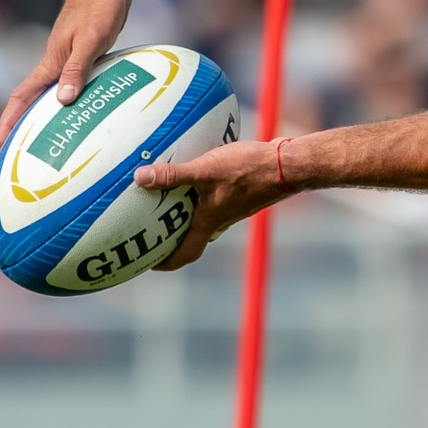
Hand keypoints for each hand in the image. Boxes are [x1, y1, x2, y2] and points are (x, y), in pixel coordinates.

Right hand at [0, 0, 132, 152]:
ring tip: (47, 137)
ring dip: (45, 112)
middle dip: (21, 125)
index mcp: (52, 61)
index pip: (22, 98)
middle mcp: (55, 60)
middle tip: (16, 152)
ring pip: (51, 89)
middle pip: (32, 98)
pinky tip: (81, 105)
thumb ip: (78, 69)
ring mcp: (67, 53)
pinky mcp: (82, 48)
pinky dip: (69, 96)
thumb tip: (62, 102)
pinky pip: (71, 79)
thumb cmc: (100, 5)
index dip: (8, 123)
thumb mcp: (92, 41)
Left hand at [133, 140, 294, 270]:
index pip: (185, 254)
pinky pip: (214, 201)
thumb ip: (173, 175)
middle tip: (149, 230)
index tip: (148, 262)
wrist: (288, 165)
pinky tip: (194, 175)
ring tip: (165, 200)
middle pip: (192, 237)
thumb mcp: (206, 170)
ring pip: (203, 218)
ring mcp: (232, 207)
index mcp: (210, 222)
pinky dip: (200, 196)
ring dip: (186, 215)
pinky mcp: (241, 193)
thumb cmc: (249, 170)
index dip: (165, 262)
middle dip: (171, 237)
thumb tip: (139, 177)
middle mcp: (220, 220)